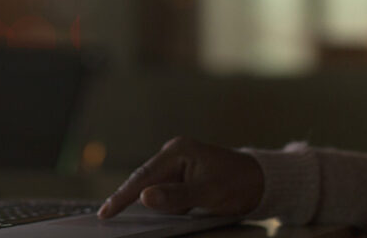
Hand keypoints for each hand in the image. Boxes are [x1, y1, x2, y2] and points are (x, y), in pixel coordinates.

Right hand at [97, 136, 264, 218]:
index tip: (105, 212)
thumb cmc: (238, 184)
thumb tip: (144, 197)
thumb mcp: (208, 194)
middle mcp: (174, 153)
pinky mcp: (184, 174)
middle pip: (144, 180)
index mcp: (178, 151)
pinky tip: (156, 210)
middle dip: (127, 198)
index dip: (122, 196)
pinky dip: (160, 201)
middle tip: (106, 215)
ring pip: (154, 187)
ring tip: (127, 211)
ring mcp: (178, 163)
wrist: (262, 181)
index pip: (143, 177)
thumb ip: (176, 197)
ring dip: (147, 201)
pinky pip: (165, 190)